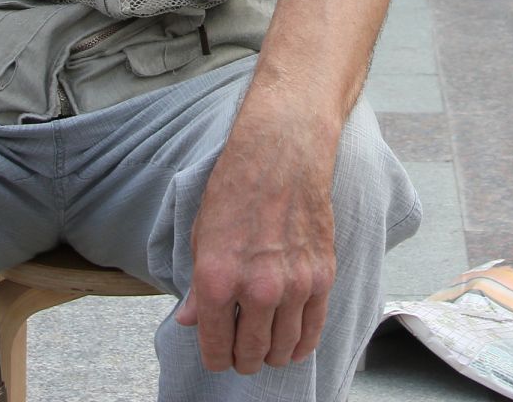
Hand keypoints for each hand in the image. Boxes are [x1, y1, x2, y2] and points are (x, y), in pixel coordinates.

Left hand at [175, 112, 337, 374]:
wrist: (282, 153)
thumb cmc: (236, 186)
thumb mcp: (200, 235)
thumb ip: (198, 287)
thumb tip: (190, 320)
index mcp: (217, 279)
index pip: (216, 346)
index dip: (215, 358)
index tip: (218, 356)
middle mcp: (257, 288)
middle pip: (251, 354)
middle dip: (243, 361)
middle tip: (242, 357)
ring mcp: (294, 284)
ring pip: (284, 347)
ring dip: (273, 355)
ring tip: (267, 350)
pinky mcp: (322, 275)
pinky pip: (314, 328)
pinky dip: (302, 344)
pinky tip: (294, 345)